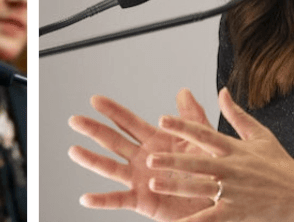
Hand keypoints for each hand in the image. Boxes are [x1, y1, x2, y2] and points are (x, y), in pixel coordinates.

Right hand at [68, 89, 215, 220]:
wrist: (219, 200)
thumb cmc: (209, 171)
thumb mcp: (202, 139)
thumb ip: (191, 117)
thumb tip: (184, 92)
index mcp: (154, 141)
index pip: (128, 122)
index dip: (112, 111)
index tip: (95, 99)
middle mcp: (142, 159)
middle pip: (112, 141)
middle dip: (93, 129)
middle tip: (75, 119)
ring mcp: (139, 179)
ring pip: (110, 168)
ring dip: (91, 160)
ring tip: (74, 151)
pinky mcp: (143, 201)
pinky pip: (119, 200)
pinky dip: (102, 200)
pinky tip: (86, 198)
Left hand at [146, 88, 293, 221]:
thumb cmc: (280, 165)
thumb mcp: (261, 136)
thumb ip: (237, 115)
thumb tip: (221, 92)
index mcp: (234, 149)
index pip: (204, 134)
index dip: (182, 126)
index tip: (162, 119)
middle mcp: (232, 170)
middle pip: (198, 164)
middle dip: (172, 161)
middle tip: (150, 158)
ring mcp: (234, 193)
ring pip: (200, 189)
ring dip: (176, 187)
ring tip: (153, 184)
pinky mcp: (237, 213)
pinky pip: (211, 219)